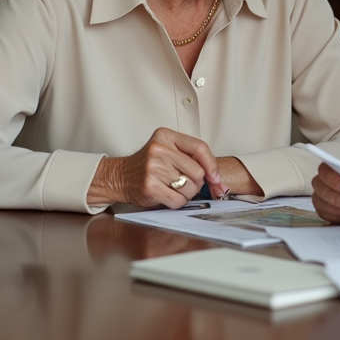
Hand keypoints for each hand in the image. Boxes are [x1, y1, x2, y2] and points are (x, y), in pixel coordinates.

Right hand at [86, 128, 222, 207]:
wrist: (120, 176)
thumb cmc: (147, 165)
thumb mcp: (168, 150)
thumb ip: (192, 158)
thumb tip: (219, 181)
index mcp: (166, 136)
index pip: (200, 147)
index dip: (212, 165)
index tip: (216, 178)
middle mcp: (160, 149)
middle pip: (198, 171)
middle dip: (197, 183)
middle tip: (186, 183)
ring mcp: (154, 168)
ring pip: (190, 188)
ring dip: (187, 194)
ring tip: (175, 188)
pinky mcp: (150, 186)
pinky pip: (178, 200)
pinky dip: (177, 202)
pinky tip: (168, 196)